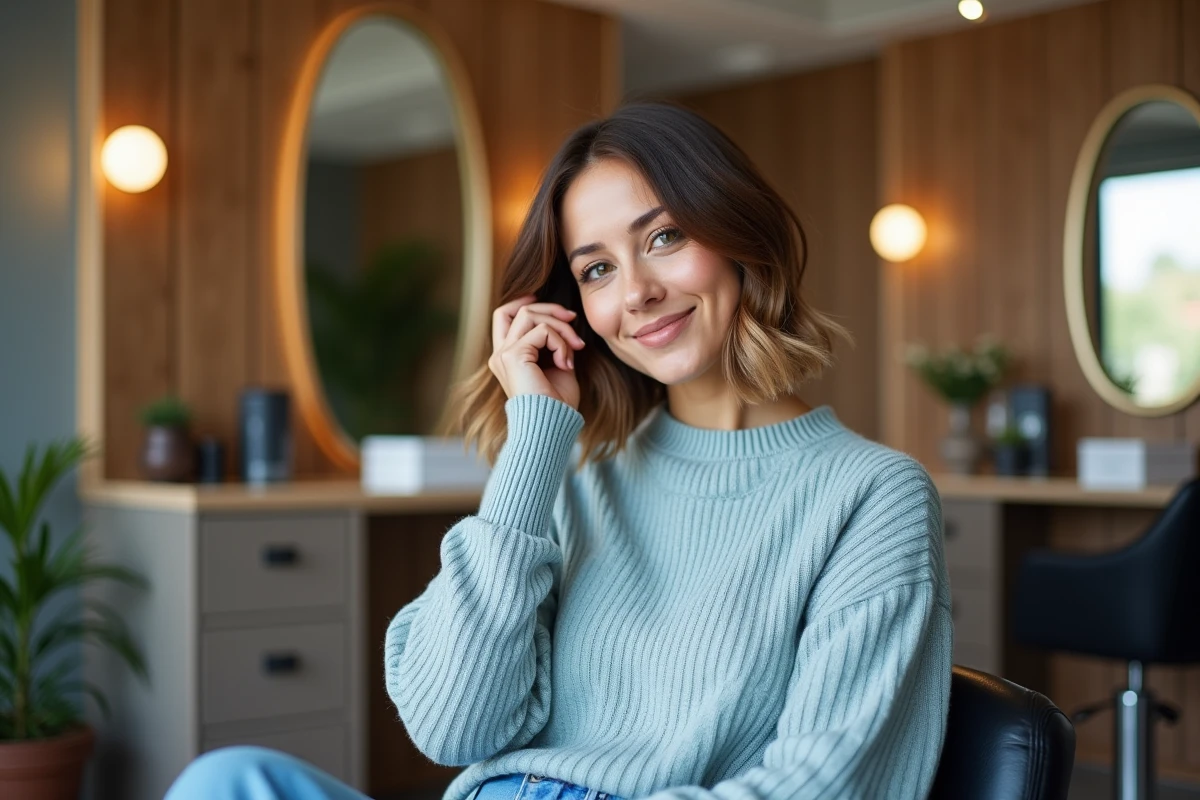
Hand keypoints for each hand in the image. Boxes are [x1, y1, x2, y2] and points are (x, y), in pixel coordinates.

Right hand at [488, 294, 585, 408]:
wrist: (551, 426)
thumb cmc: (557, 403)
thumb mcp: (558, 365)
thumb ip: (555, 344)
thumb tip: (565, 323)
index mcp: (507, 357)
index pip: (505, 315)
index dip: (525, 302)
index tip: (551, 305)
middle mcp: (500, 354)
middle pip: (520, 309)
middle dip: (551, 309)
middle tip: (573, 320)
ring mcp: (504, 354)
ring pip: (530, 314)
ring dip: (559, 327)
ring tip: (575, 348)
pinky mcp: (513, 356)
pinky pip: (542, 331)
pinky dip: (560, 343)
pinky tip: (566, 363)